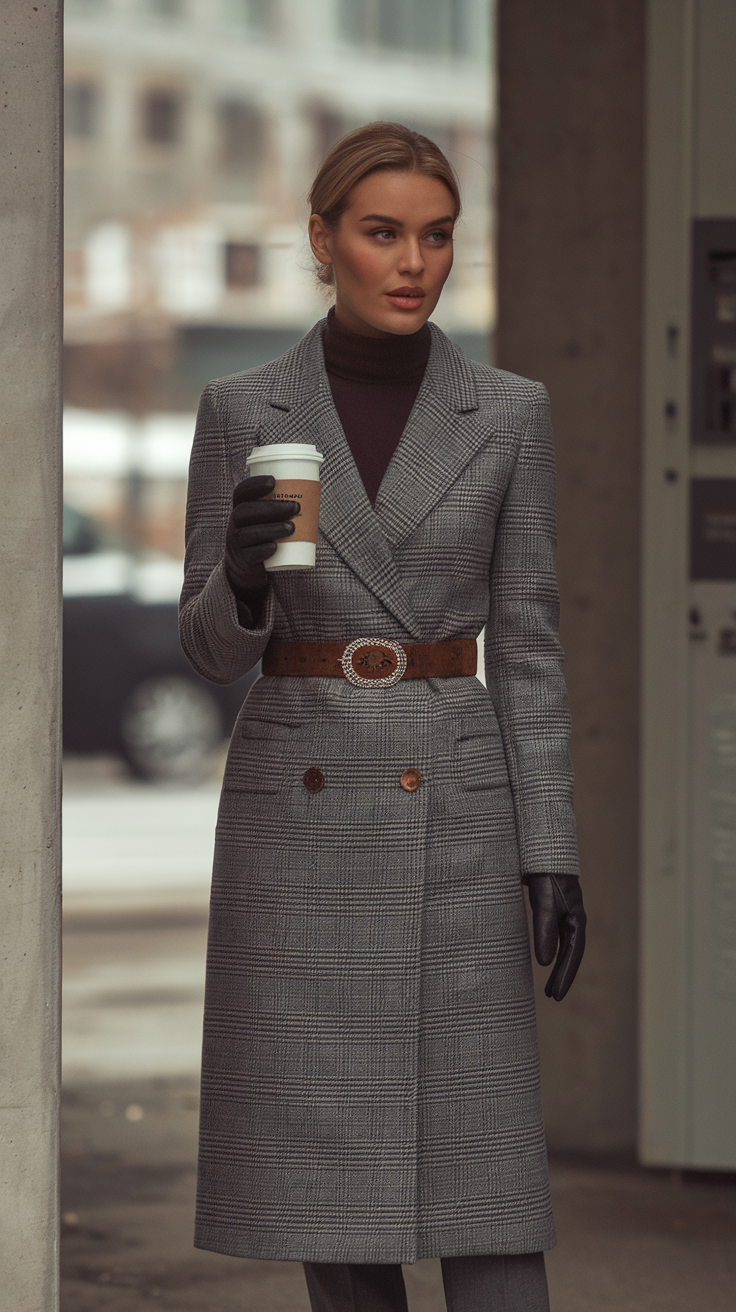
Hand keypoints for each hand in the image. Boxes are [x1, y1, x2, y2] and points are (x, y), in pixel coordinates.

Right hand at [224, 475, 297, 596]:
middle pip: (245, 511)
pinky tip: (275, 547)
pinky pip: (250, 554)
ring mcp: (236, 542)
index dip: (254, 485)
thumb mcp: (265, 518)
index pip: (241, 492)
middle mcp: (235, 523)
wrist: (246, 564)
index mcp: (241, 507)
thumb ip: (280, 505)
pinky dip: (263, 550)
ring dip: (272, 528)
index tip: (273, 481)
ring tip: (292, 527)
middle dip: (271, 507)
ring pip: (249, 533)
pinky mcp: (243, 559)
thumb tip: (313, 491)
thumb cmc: (263, 533)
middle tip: (295, 507)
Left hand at [526, 873, 585, 1000]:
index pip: (573, 953)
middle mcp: (574, 916)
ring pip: (564, 945)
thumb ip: (544, 930)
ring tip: (548, 988)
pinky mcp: (553, 906)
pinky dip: (551, 949)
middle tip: (554, 997)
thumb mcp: (544, 902)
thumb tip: (543, 962)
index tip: (556, 996)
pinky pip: (555, 935)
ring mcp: (564, 911)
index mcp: (576, 917)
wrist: (541, 844)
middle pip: (571, 952)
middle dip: (563, 975)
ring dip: (558, 966)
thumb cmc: (544, 871)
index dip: (565, 975)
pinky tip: (543, 958)